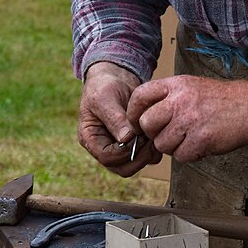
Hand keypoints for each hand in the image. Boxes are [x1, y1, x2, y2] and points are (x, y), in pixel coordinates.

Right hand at [78, 62, 162, 176]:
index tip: (136, 136)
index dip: (123, 152)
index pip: (106, 158)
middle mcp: (104, 149)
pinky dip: (153, 150)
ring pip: (135, 166)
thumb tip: (126, 139)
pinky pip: (145, 158)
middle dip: (138, 158)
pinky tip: (156, 134)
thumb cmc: (104, 86)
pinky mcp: (134, 146)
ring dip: (147, 155)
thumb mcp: (105, 98)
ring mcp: (119, 150)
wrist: (116, 79)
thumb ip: (115, 119)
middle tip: (149, 141)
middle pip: (122, 169)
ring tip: (153, 137)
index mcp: (90, 139)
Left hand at [126, 76, 247, 162]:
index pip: (140, 96)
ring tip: (189, 137)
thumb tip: (142, 117)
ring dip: (173, 146)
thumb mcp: (191, 87)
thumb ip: (167, 98)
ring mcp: (189, 121)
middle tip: (169, 133)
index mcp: (176, 85)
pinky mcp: (200, 140)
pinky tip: (200, 144)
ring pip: (162, 144)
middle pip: (146, 124)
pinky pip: (180, 156)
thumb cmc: (220, 100)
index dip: (133, 113)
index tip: (137, 122)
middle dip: (154, 133)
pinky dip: (188, 154)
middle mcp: (179, 102)